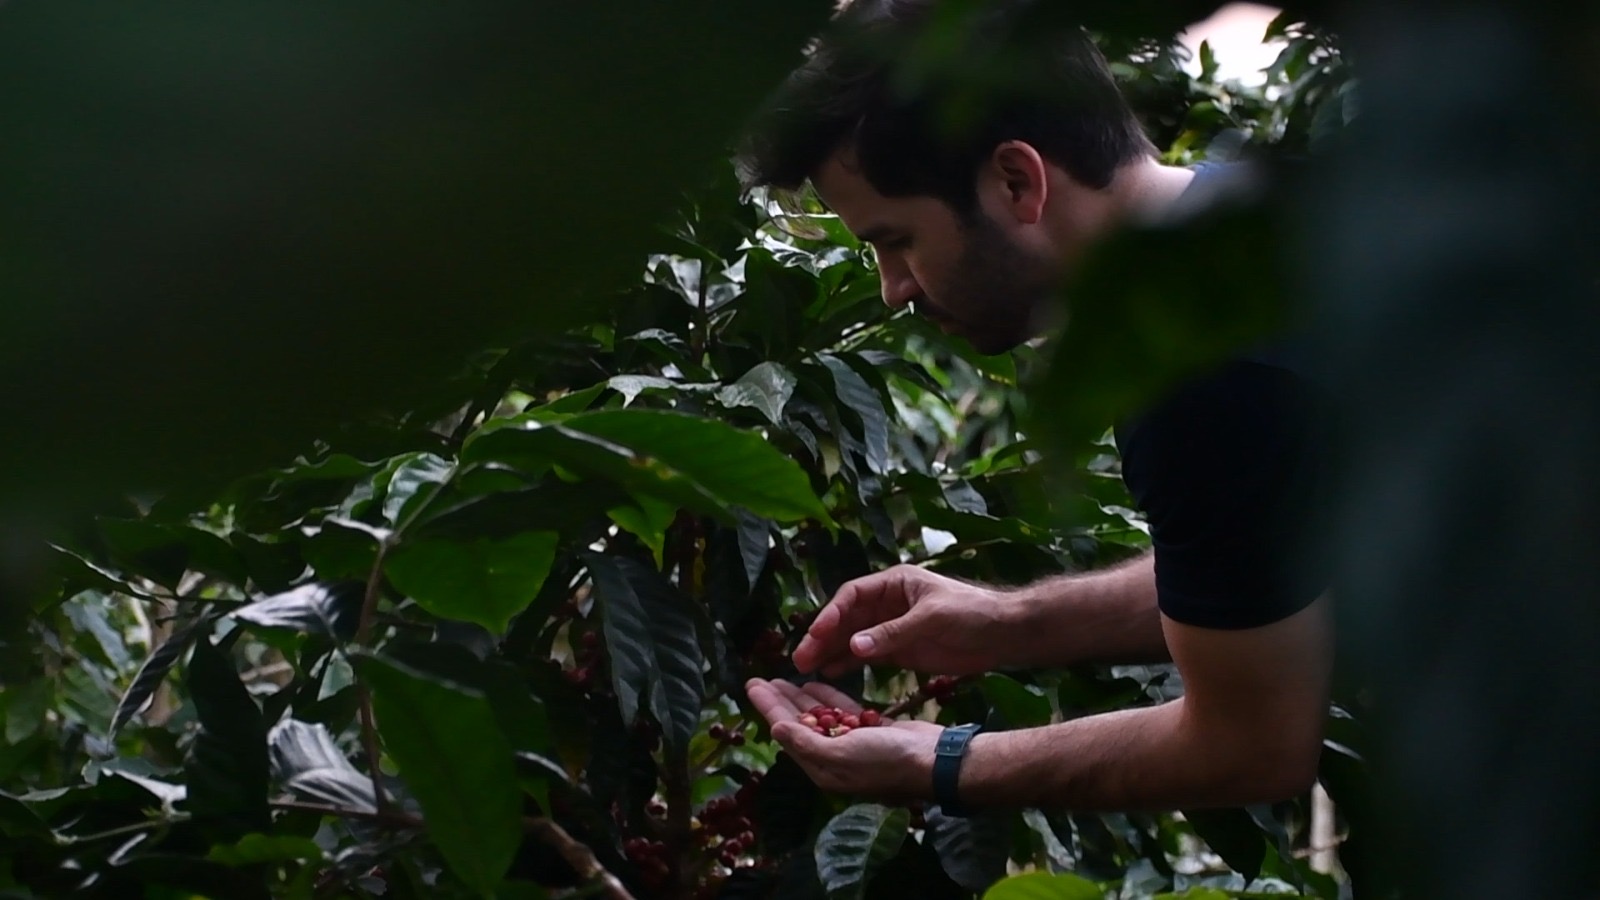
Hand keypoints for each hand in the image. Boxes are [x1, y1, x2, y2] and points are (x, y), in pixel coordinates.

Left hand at [745, 678, 940, 801]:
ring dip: (801, 698)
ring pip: (820, 717)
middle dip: (780, 702)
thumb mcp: (841, 755)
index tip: (751, 686)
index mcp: (823, 767)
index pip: (787, 732)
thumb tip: (775, 729)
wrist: (934, 762)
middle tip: (760, 679)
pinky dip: (829, 698)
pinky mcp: (873, 730)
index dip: (769, 708)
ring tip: (782, 679)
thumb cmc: (886, 761)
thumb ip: (806, 743)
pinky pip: (844, 712)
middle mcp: (835, 757)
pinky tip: (815, 684)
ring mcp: (855, 743)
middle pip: (800, 724)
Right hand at [794, 565, 1010, 677]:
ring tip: (808, 670)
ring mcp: (891, 628)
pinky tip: (831, 674)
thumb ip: (894, 633)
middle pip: (846, 619)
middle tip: (801, 659)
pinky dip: (849, 664)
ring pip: (852, 638)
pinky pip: (867, 655)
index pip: (852, 596)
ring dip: (830, 652)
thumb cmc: (971, 614)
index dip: (831, 614)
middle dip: (823, 637)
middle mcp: (887, 604)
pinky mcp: (899, 650)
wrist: (1003, 634)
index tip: (816, 634)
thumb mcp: (932, 619)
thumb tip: (854, 645)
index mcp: (893, 584)